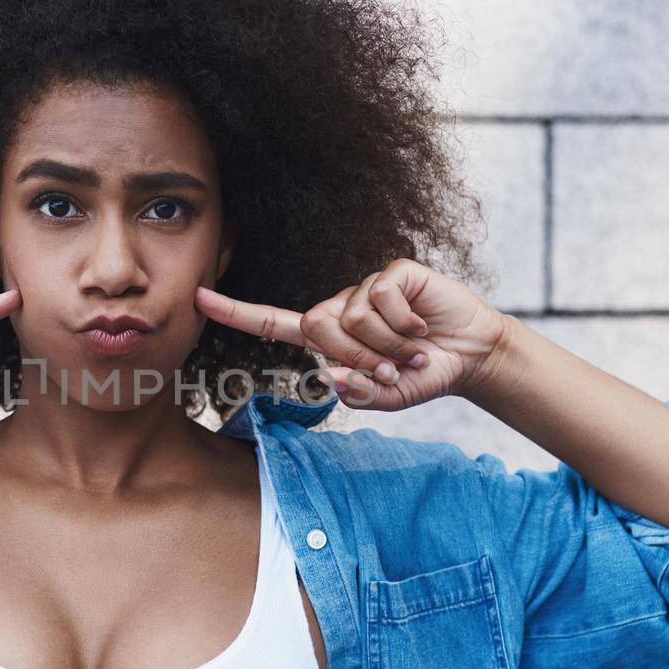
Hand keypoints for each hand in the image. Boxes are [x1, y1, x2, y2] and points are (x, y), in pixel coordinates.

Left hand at [194, 257, 511, 412]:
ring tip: (412, 350)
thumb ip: (360, 393)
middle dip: (356, 355)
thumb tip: (334, 376)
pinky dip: (405, 323)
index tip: (197, 298)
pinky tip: (423, 326)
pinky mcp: (395, 272)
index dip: (236, 312)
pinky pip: (383, 298)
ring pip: (352, 316)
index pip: (272, 322)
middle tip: (391, 367)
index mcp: (328, 337)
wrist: (471, 355)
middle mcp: (341, 307)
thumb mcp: (389, 396)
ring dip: (388, 345)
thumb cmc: (423, 374)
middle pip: (317, 327)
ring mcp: (367, 287)